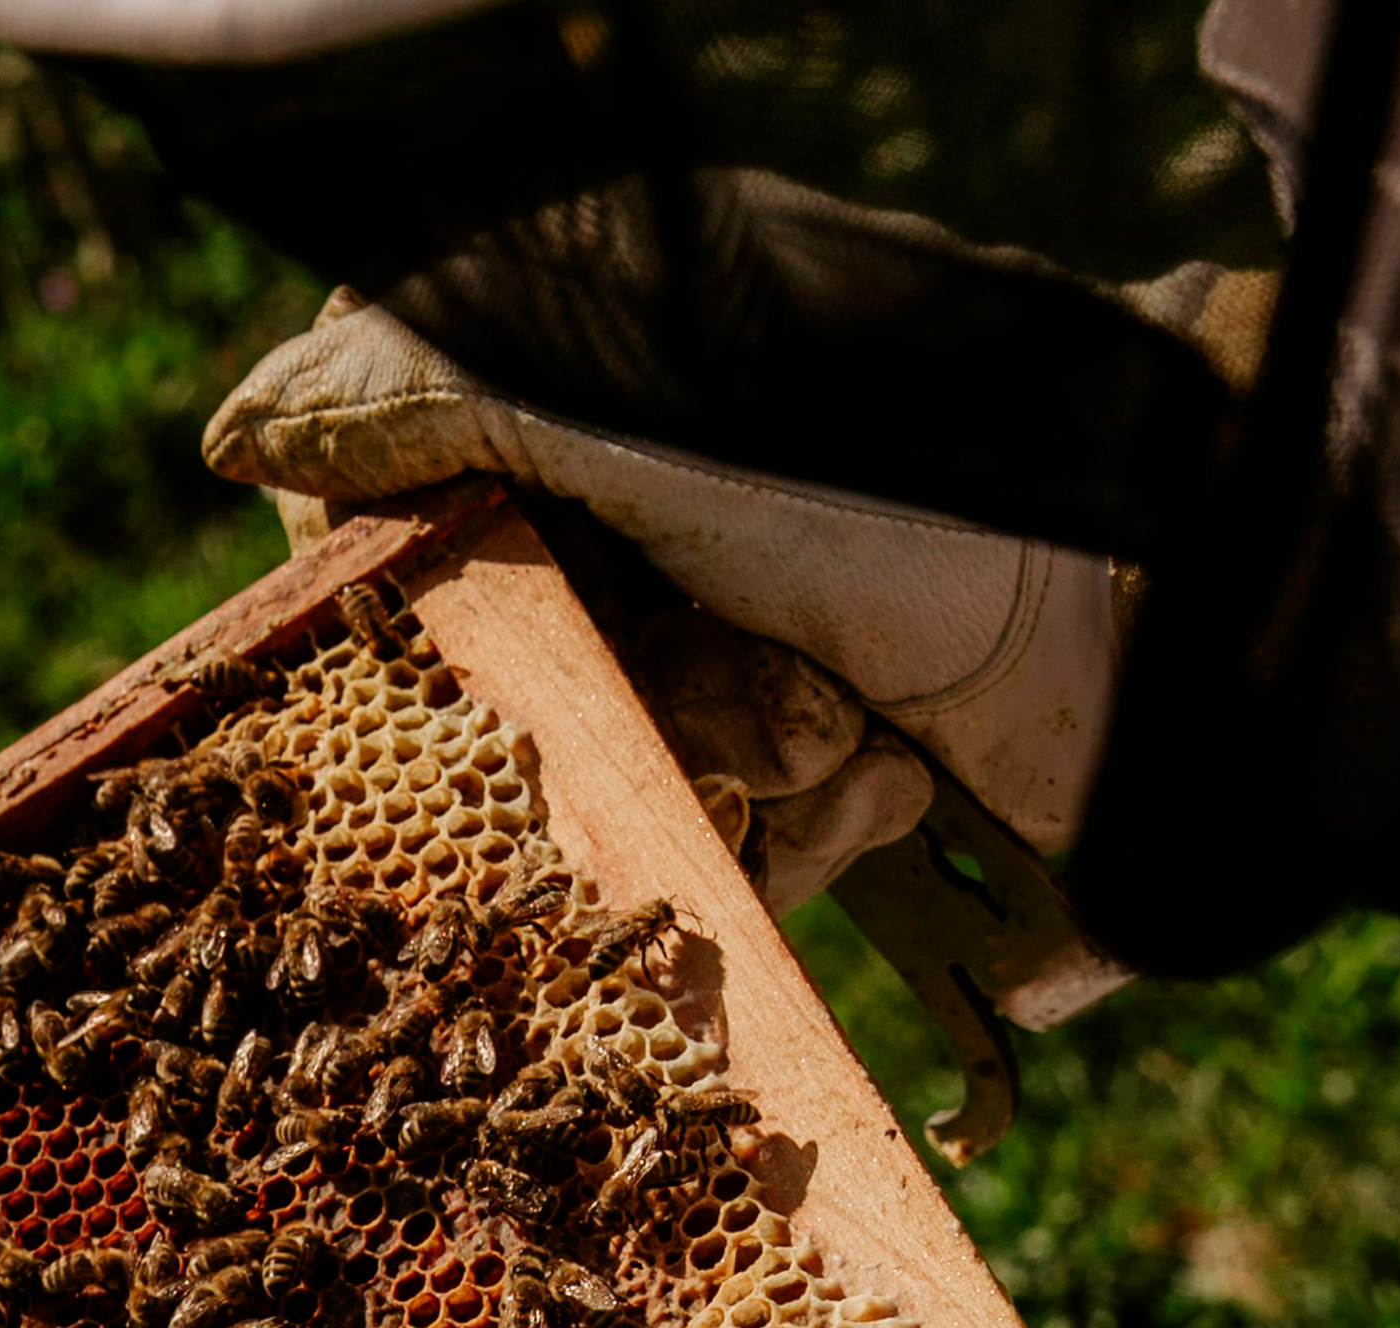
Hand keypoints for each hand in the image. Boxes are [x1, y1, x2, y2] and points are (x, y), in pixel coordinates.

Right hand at [205, 293, 1124, 914]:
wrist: (1162, 621)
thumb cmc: (902, 480)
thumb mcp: (636, 405)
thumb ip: (426, 398)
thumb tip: (237, 440)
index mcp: (613, 421)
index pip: (424, 516)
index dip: (410, 593)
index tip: (413, 634)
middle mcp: (671, 540)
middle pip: (517, 680)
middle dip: (588, 714)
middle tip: (699, 684)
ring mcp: (756, 662)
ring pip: (622, 783)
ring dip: (722, 773)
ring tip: (832, 719)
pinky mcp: (834, 780)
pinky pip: (735, 857)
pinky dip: (802, 831)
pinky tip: (882, 770)